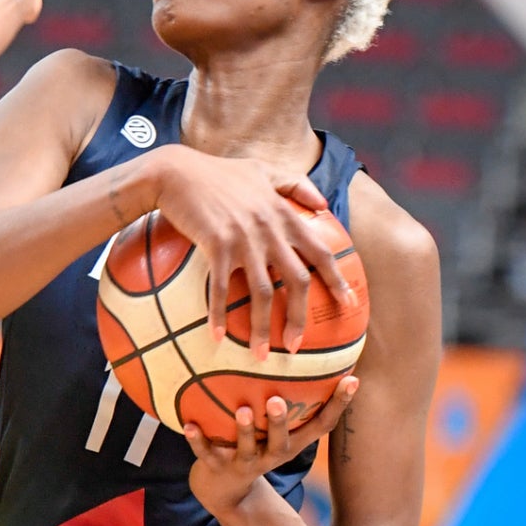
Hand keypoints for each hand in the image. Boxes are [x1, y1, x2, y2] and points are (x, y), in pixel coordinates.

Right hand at [149, 146, 353, 357]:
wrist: (176, 171)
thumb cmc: (218, 172)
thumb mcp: (262, 170)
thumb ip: (294, 184)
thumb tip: (323, 203)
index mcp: (283, 214)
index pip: (320, 251)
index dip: (337, 279)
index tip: (348, 304)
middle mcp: (269, 229)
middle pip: (297, 281)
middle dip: (300, 317)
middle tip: (297, 345)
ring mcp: (243, 239)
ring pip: (262, 292)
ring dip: (262, 327)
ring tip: (261, 355)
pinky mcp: (216, 246)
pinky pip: (221, 289)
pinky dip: (219, 314)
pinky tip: (216, 336)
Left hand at [183, 378, 357, 515]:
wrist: (222, 488)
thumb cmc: (256, 443)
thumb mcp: (276, 429)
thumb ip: (290, 400)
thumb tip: (308, 353)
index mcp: (290, 443)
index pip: (321, 426)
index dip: (339, 405)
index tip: (353, 380)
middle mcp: (272, 455)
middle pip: (282, 442)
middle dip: (280, 422)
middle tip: (277, 400)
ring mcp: (244, 464)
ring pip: (247, 449)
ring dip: (245, 430)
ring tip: (242, 410)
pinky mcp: (217, 468)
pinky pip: (206, 454)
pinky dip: (198, 441)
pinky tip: (188, 424)